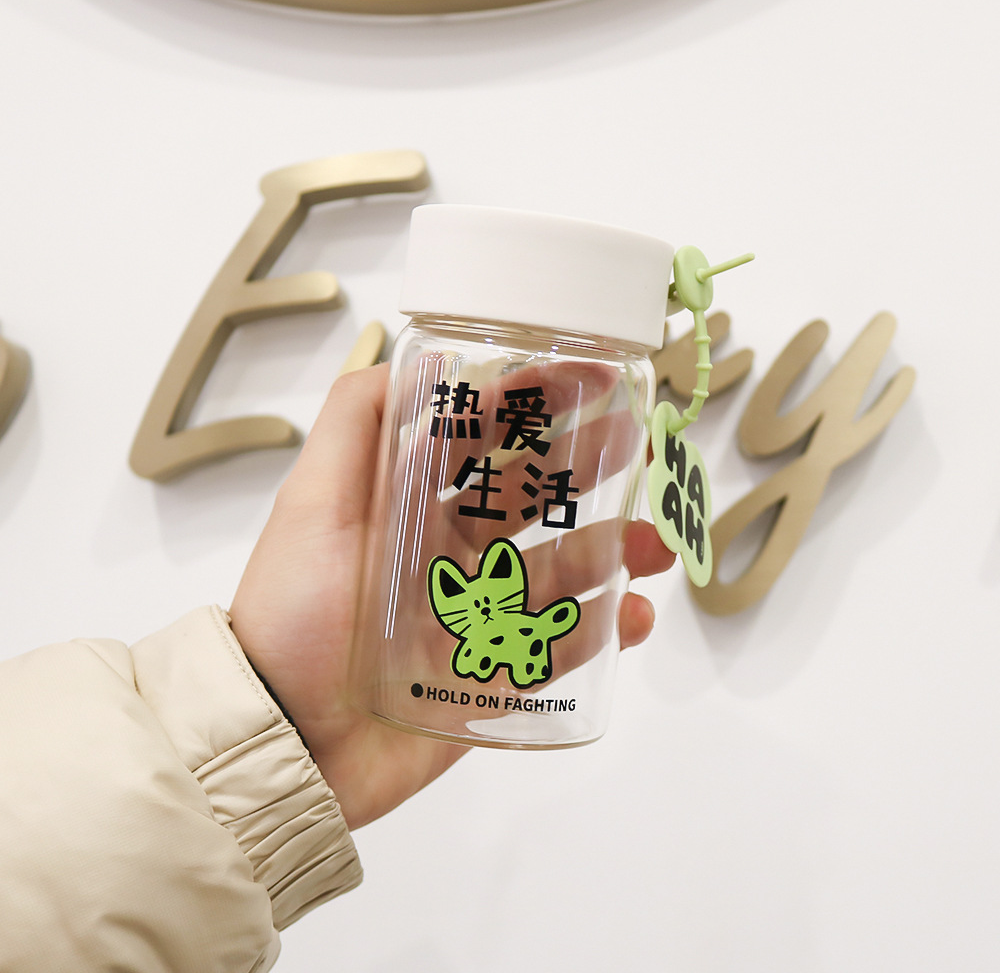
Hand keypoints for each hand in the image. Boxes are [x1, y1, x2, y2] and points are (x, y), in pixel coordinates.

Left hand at [229, 364, 674, 829]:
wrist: (285, 745)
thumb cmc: (293, 617)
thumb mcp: (311, 507)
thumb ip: (353, 424)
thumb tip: (412, 355)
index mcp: (412, 509)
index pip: (482, 442)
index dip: (531, 402)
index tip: (583, 373)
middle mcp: (450, 555)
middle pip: (531, 500)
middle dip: (586, 468)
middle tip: (637, 444)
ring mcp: (478, 617)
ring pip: (559, 573)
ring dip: (610, 552)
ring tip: (651, 546)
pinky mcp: (494, 677)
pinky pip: (560, 649)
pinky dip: (603, 632)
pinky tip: (632, 617)